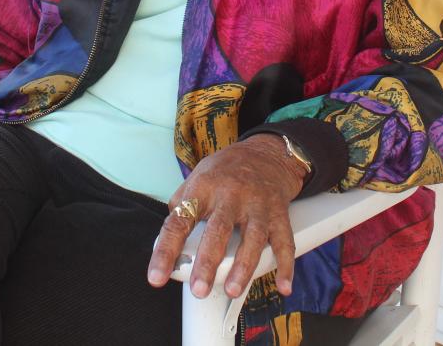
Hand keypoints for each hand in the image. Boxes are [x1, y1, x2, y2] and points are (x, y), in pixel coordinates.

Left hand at [147, 134, 307, 298]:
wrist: (266, 153)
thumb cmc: (225, 171)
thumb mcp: (196, 177)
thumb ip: (181, 207)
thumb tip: (165, 243)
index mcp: (203, 187)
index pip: (179, 221)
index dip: (166, 250)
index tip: (156, 276)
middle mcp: (231, 194)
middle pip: (218, 230)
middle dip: (208, 262)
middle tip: (199, 289)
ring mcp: (257, 203)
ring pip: (252, 237)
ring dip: (243, 266)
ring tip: (233, 289)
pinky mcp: (279, 212)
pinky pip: (284, 240)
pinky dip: (285, 264)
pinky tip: (283, 285)